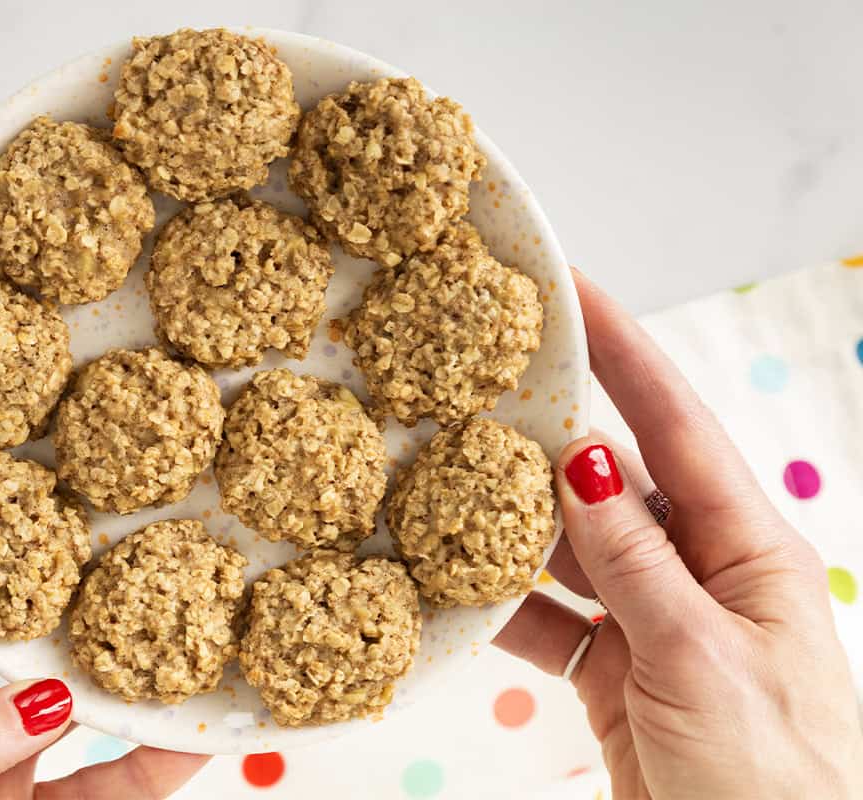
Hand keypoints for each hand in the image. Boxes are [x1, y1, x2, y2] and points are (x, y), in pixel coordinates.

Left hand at [0, 551, 207, 799]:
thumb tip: (37, 700)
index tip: (9, 477)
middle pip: (13, 633)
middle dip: (64, 587)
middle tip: (122, 537)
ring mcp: (2, 765)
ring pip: (72, 701)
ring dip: (123, 670)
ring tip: (176, 623)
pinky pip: (108, 785)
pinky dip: (154, 762)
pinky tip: (192, 736)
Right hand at [496, 270, 862, 798]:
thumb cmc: (775, 779)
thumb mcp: (701, 657)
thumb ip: (633, 561)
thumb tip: (583, 464)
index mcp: (744, 548)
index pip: (675, 425)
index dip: (624, 352)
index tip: (574, 291)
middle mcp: (695, 570)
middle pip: (610, 478)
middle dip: (546, 431)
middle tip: (478, 384)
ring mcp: (650, 619)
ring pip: (567, 547)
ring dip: (510, 524)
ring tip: (446, 483)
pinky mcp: (611, 669)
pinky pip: (545, 619)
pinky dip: (501, 608)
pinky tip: (458, 592)